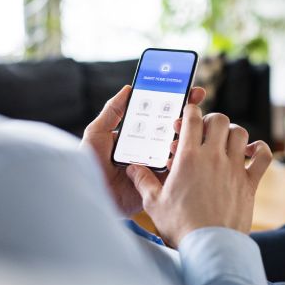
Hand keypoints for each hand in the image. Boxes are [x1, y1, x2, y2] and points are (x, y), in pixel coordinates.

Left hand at [81, 85, 205, 216]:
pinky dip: (181, 158)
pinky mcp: (161, 182)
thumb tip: (128, 89)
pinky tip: (177, 149)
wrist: (92, 195)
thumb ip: (112, 111)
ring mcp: (158, 165)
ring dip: (187, 134)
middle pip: (175, 129)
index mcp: (138, 135)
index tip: (189, 90)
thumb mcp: (97, 133)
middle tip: (194, 103)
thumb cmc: (90, 165)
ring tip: (180, 125)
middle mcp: (151, 148)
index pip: (160, 116)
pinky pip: (177, 169)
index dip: (176, 102)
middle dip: (189, 115)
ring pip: (180, 147)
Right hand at [126, 106, 272, 246]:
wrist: (209, 246)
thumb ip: (143, 181)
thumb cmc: (180, 226)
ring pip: (241, 133)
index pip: (193, 118)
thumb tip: (132, 168)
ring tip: (224, 142)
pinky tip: (250, 153)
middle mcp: (213, 157)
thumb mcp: (154, 203)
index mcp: (188, 158)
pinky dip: (260, 150)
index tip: (188, 115)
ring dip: (232, 133)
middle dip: (211, 121)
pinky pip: (263, 156)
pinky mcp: (249, 183)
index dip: (190, 111)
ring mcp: (234, 168)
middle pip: (219, 120)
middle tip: (204, 132)